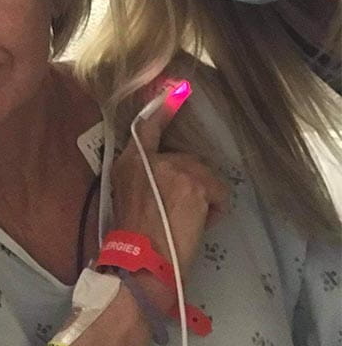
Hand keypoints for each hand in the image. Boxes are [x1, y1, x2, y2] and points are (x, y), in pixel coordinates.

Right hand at [110, 89, 228, 281]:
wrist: (140, 257)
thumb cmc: (131, 235)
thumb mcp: (126, 197)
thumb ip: (141, 178)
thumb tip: (162, 178)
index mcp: (128, 161)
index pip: (146, 126)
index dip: (163, 107)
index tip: (176, 87)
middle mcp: (149, 157)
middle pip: (186, 160)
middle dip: (189, 183)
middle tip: (179, 210)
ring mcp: (173, 167)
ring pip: (205, 177)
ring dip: (202, 198)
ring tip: (187, 221)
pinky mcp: (195, 183)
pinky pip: (218, 192)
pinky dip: (215, 209)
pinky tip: (200, 224)